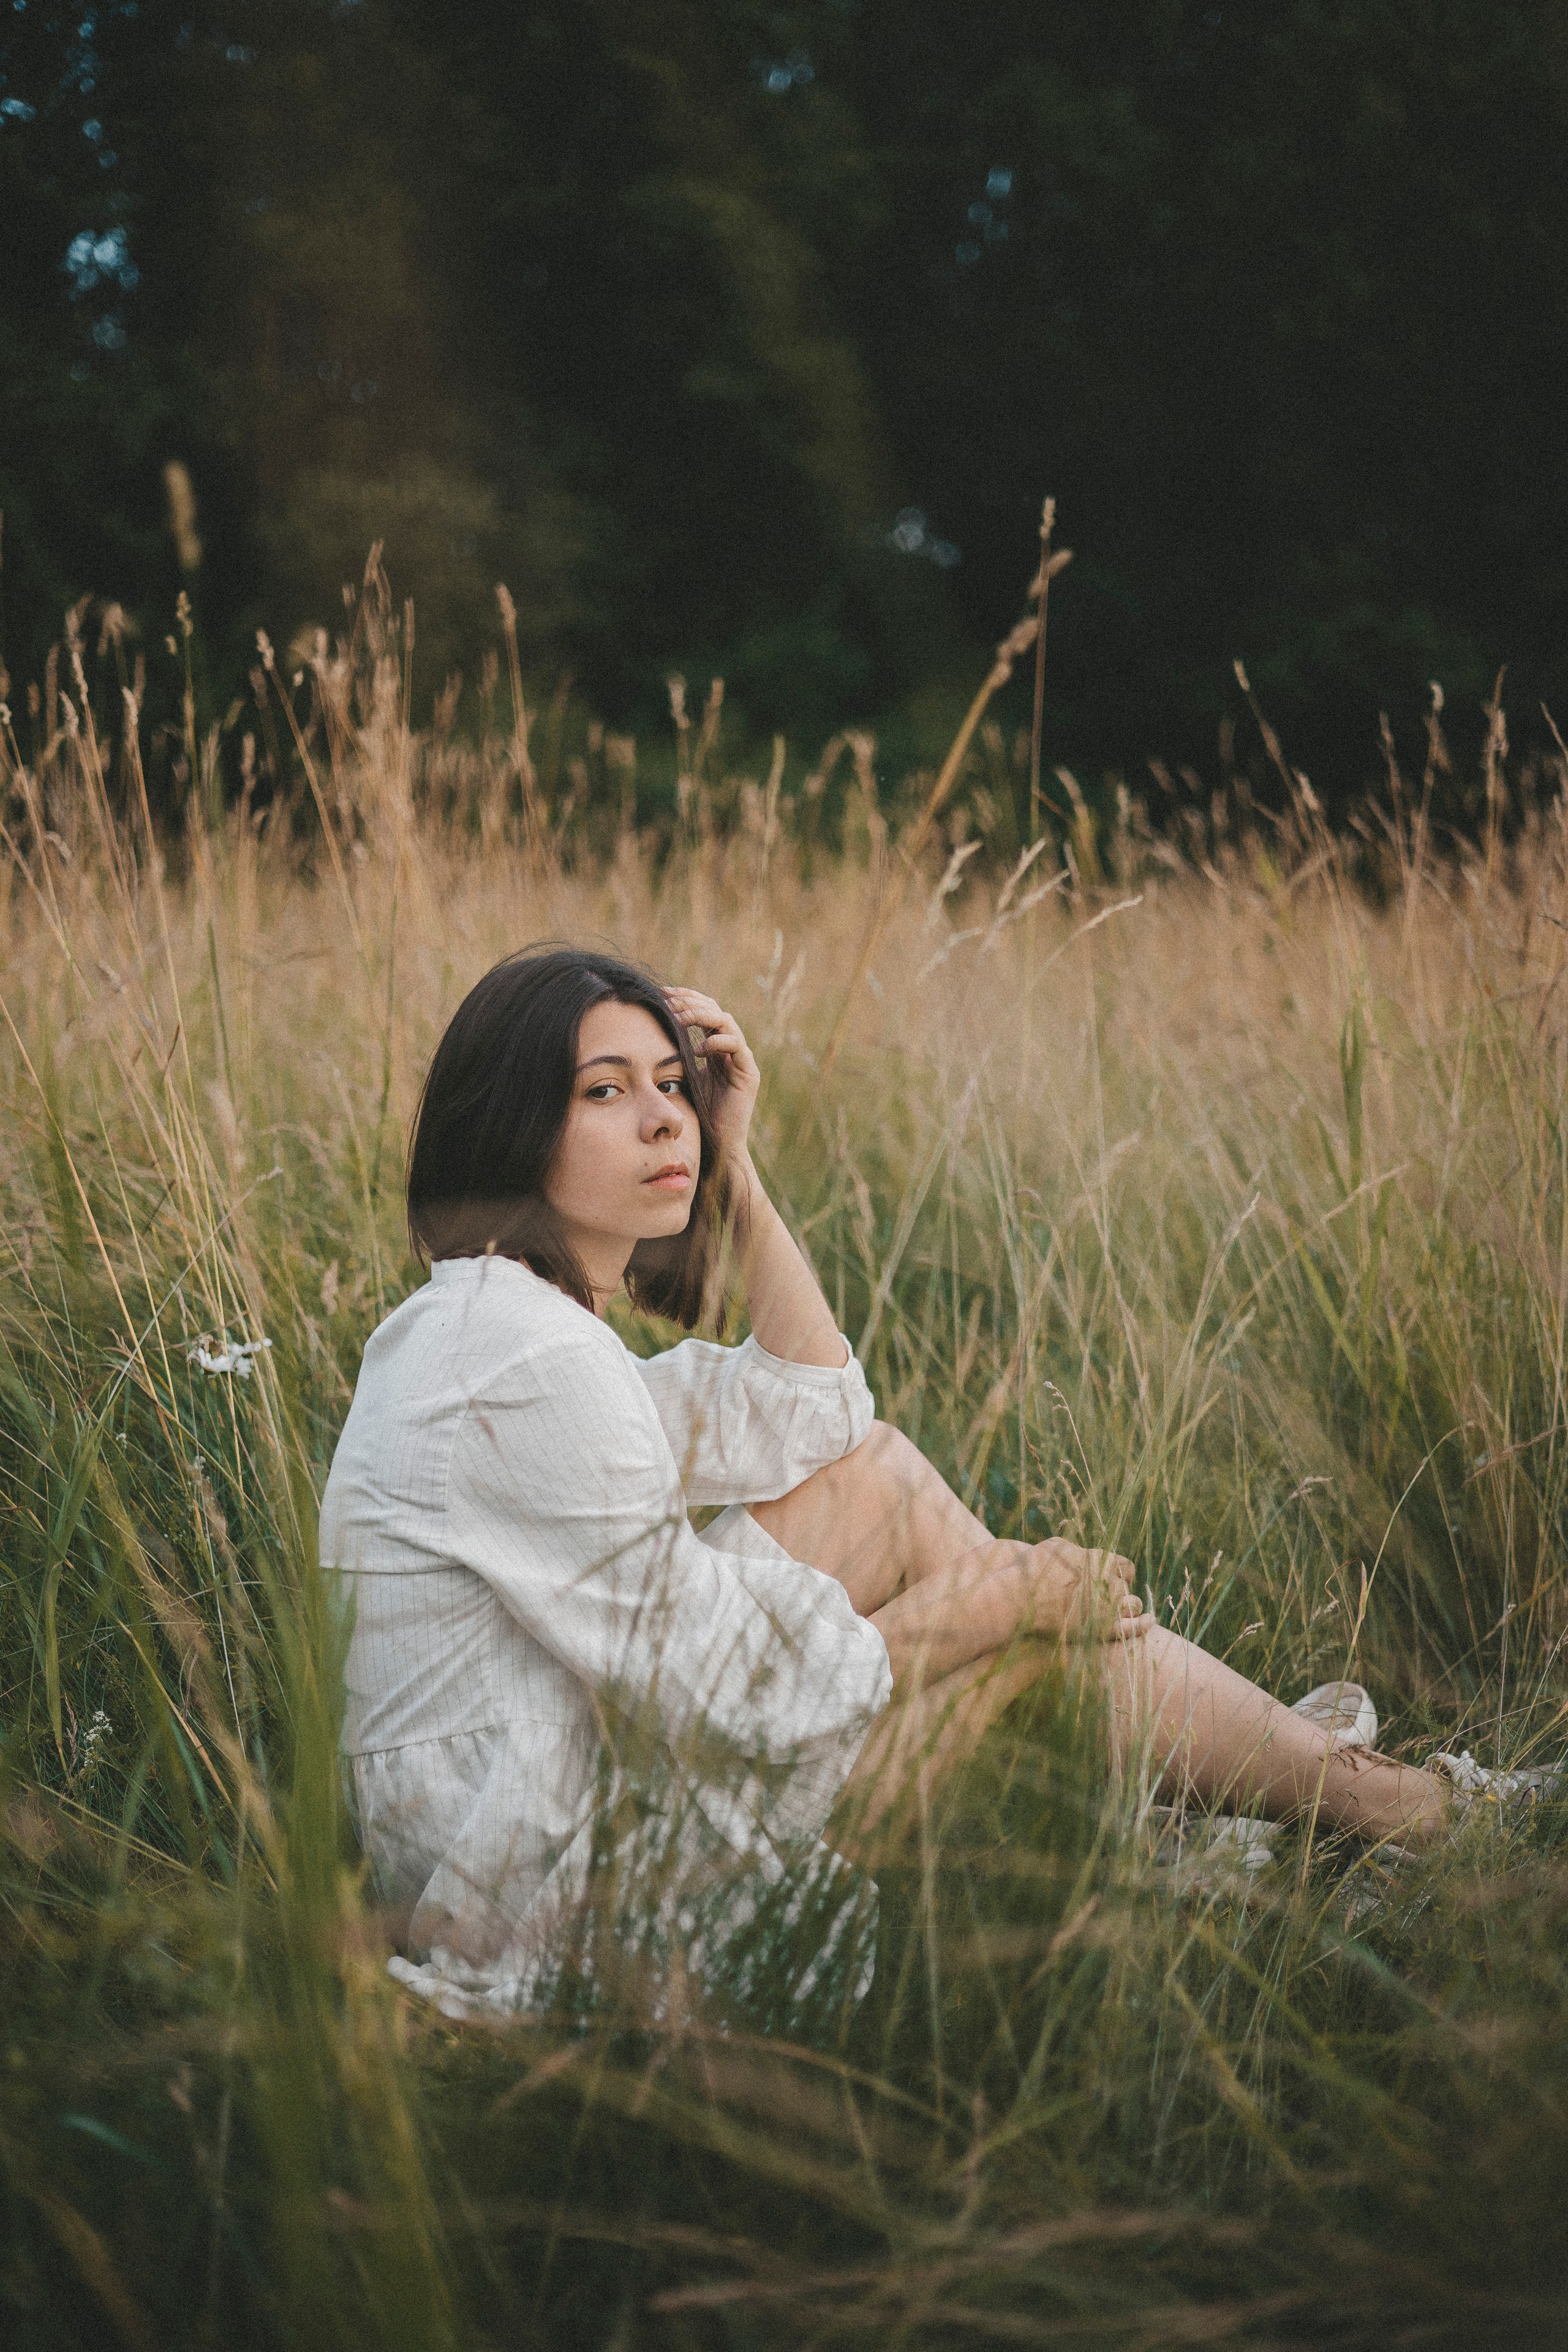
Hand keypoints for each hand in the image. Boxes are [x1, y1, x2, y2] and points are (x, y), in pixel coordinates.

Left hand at [663, 987, 760, 1166]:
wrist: (717, 1146)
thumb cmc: (695, 1116)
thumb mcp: (679, 1079)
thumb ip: (672, 1058)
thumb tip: (641, 1039)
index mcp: (714, 1047)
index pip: (703, 1010)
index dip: (684, 998)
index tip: (660, 993)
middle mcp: (730, 1049)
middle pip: (714, 1009)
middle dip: (689, 1001)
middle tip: (667, 1000)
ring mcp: (741, 1059)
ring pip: (725, 1021)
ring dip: (700, 1015)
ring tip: (678, 1018)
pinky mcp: (749, 1073)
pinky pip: (736, 1046)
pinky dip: (717, 1042)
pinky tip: (698, 1049)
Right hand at [1025, 1539, 1151, 1642]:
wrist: (1022, 1600)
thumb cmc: (1034, 1571)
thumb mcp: (1057, 1547)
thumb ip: (1077, 1551)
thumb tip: (1083, 1552)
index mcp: (1101, 1560)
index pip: (1125, 1565)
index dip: (1121, 1572)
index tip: (1114, 1577)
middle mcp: (1110, 1583)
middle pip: (1127, 1586)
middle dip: (1120, 1590)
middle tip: (1106, 1597)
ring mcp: (1108, 1607)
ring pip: (1134, 1605)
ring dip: (1129, 1606)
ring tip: (1120, 1610)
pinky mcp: (1103, 1630)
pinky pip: (1133, 1629)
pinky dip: (1144, 1625)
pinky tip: (1150, 1622)